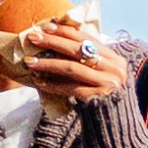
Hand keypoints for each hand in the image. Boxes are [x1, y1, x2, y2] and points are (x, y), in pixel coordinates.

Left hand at [4, 19, 133, 108]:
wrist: (117, 122)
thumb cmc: (104, 94)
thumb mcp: (102, 72)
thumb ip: (88, 59)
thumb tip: (57, 40)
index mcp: (114, 58)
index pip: (86, 38)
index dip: (65, 30)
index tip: (46, 26)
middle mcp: (114, 68)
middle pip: (77, 50)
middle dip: (52, 42)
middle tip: (33, 38)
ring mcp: (107, 83)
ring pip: (71, 68)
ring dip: (47, 63)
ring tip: (29, 61)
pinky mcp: (98, 98)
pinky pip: (70, 89)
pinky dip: (53, 85)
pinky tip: (39, 83)